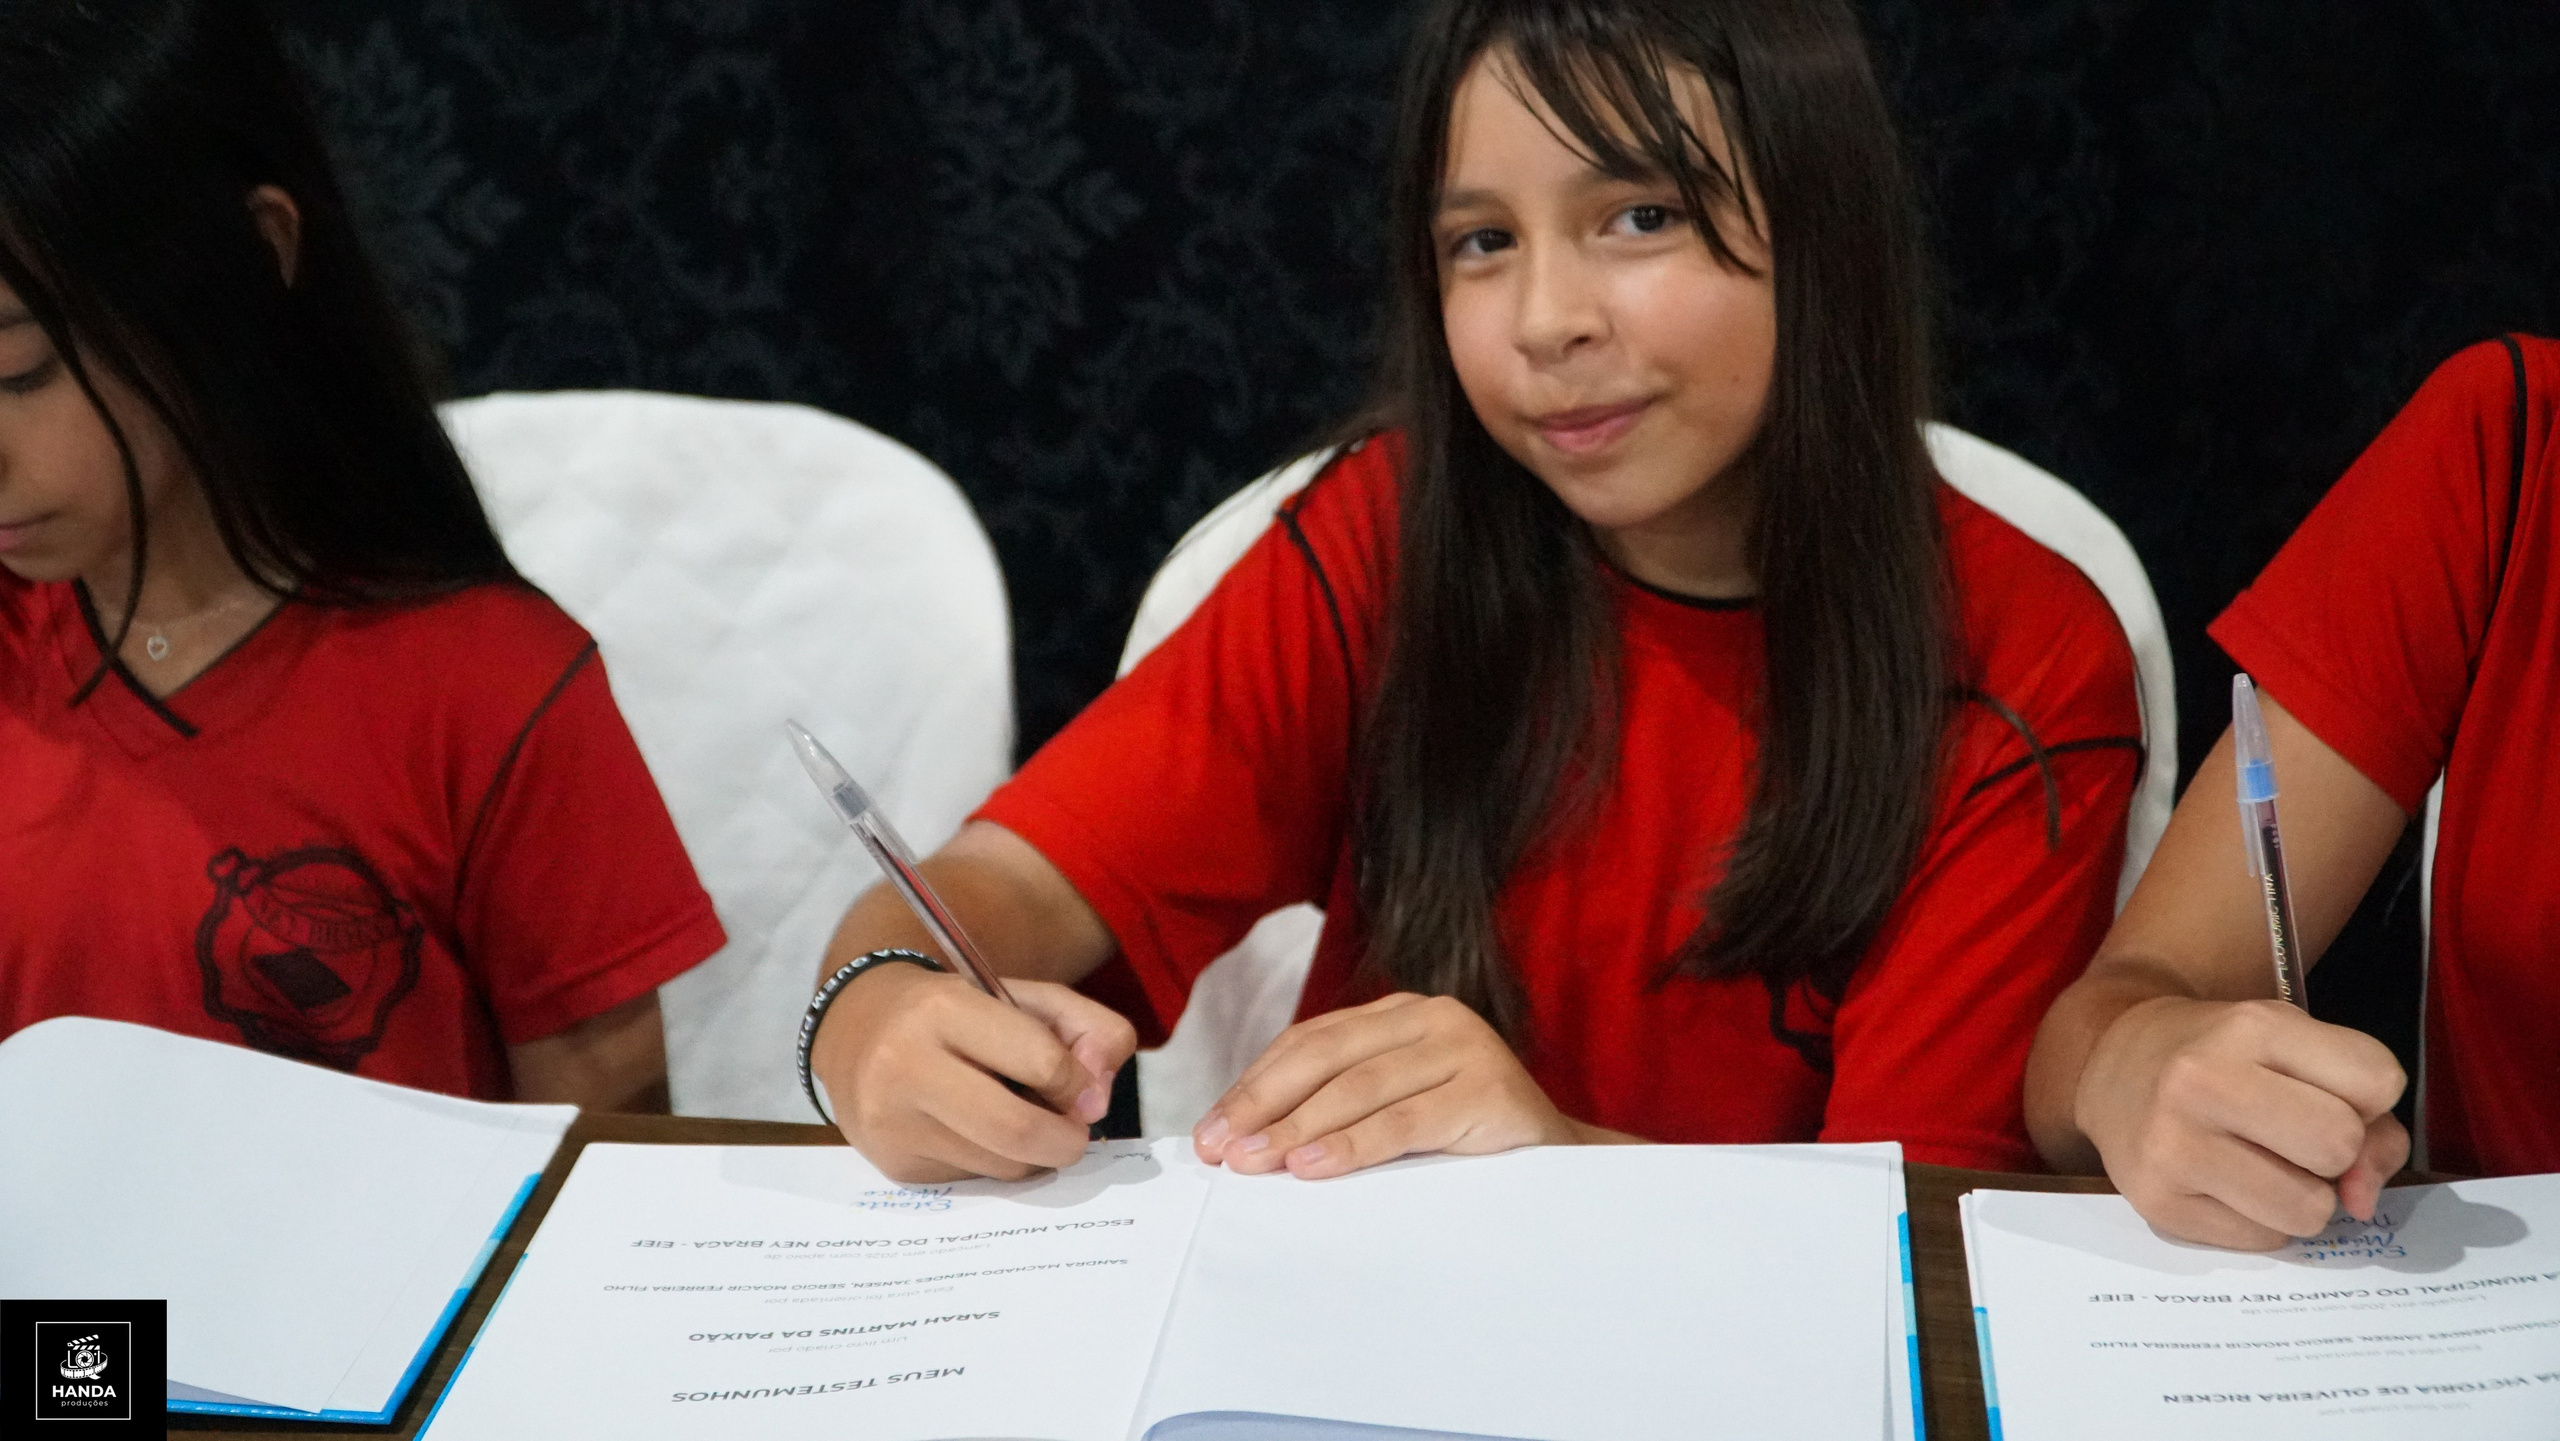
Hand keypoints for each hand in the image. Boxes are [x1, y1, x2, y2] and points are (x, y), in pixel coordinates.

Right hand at [810, 964, 1136, 1183]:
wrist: (858, 1029)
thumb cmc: (957, 1011)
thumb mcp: (1025, 996)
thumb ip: (1088, 1029)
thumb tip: (1098, 1101)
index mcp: (943, 1009)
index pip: (1041, 1062)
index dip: (1077, 1082)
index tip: (1080, 1086)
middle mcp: (906, 1066)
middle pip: (1018, 1130)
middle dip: (1066, 1140)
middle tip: (1074, 1132)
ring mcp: (893, 1123)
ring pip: (1001, 1166)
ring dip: (1032, 1155)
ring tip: (1019, 1118)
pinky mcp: (893, 1165)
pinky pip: (974, 1180)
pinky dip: (994, 1162)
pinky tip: (977, 1131)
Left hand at [1190, 993, 1581, 1178]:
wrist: (1563, 1165)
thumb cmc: (1464, 1140)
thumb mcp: (1396, 1108)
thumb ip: (1337, 1104)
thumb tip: (1245, 1137)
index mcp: (1398, 1014)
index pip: (1309, 1042)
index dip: (1254, 1084)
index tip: (1210, 1131)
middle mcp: (1430, 1016)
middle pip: (1323, 1056)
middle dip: (1262, 1104)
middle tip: (1220, 1148)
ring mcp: (1463, 1046)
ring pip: (1359, 1087)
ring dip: (1296, 1127)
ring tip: (1254, 1162)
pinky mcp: (1488, 1086)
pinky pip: (1403, 1119)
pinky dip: (1351, 1144)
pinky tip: (1312, 1165)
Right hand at [2077, 996, 2408, 1249]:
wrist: (2111, 1068)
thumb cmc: (2222, 1056)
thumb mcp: (2295, 1047)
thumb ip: (2368, 1117)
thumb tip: (2361, 1202)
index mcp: (2250, 1027)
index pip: (2377, 1080)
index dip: (2367, 1096)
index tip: (2324, 1090)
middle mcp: (2202, 1081)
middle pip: (2341, 1145)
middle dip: (2334, 1151)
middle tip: (2292, 1135)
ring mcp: (2172, 1146)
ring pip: (2309, 1209)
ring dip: (2302, 1197)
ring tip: (2263, 1166)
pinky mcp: (2157, 1204)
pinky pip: (2264, 1240)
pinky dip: (2260, 1221)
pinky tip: (2225, 1185)